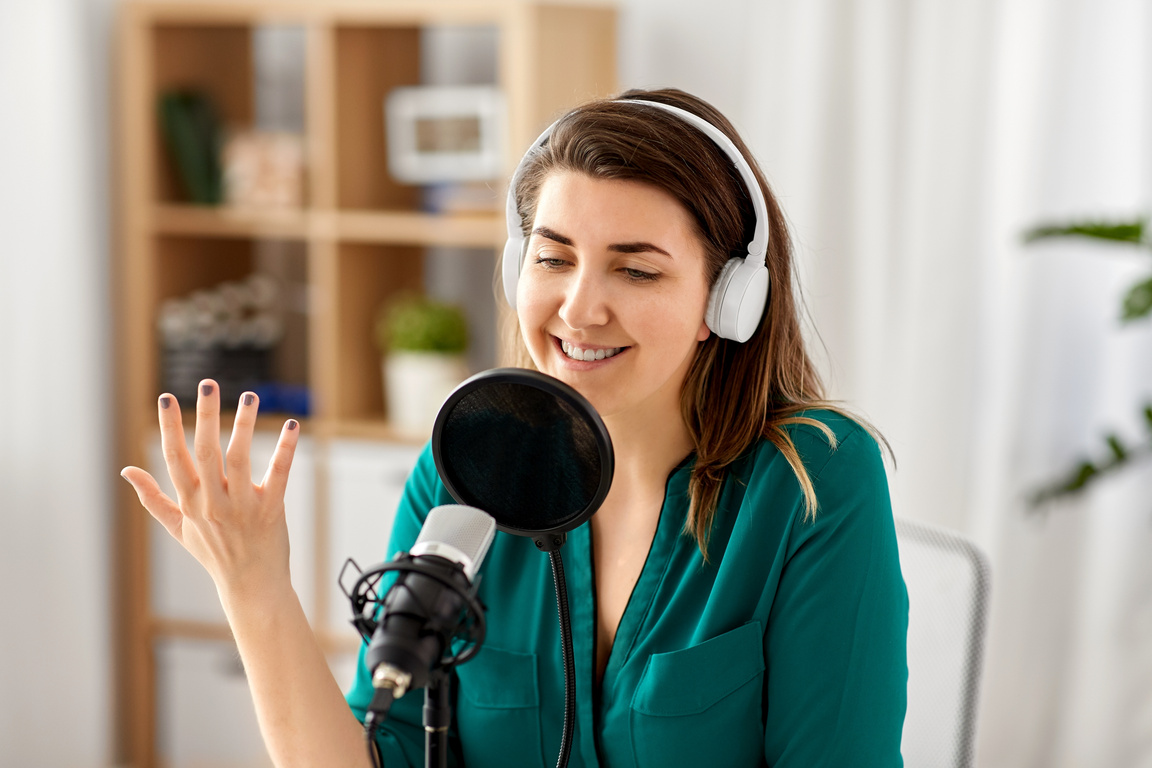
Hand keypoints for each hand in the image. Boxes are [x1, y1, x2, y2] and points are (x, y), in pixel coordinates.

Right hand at [121, 379, 299, 601]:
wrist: (250, 586)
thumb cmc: (214, 554)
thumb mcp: (177, 528)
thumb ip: (152, 498)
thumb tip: (127, 471)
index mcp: (190, 502)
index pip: (175, 458)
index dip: (169, 427)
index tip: (166, 398)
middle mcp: (213, 501)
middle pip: (206, 451)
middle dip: (205, 416)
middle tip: (208, 383)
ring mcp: (242, 505)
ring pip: (241, 458)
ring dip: (244, 425)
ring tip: (249, 397)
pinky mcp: (271, 509)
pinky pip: (278, 474)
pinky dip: (286, 449)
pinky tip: (292, 426)